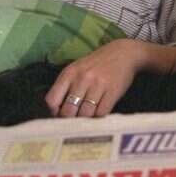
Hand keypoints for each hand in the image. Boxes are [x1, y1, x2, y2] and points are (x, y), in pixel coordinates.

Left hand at [45, 39, 175, 117]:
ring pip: (85, 114)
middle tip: (74, 123)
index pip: (52, 100)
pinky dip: (99, 117)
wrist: (123, 53)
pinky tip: (99, 114)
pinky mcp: (113, 91)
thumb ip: (65, 87)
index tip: (58, 118)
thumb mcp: (76, 70)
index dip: (54, 113)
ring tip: (87, 119)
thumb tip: (56, 112)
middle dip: (70, 120)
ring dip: (86, 120)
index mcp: (69, 74)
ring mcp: (98, 85)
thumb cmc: (96, 64)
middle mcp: (82, 79)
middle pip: (68, 111)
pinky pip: (101, 113)